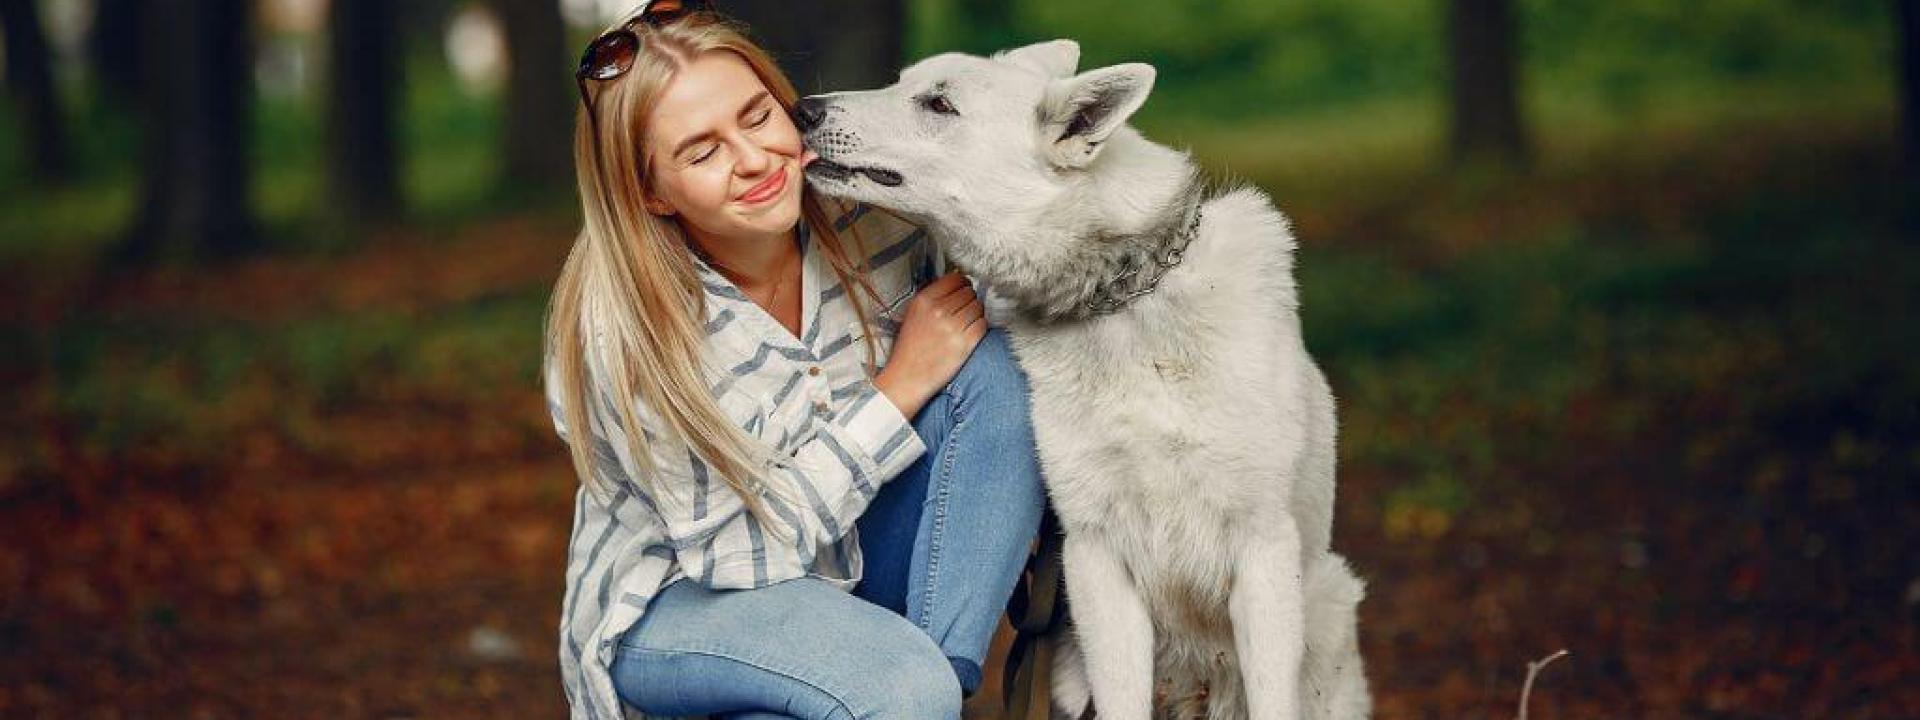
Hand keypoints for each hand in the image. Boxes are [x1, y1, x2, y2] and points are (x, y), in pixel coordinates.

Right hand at [873, 271, 985, 417]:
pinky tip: (969, 334)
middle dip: (969, 300)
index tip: (962, 291)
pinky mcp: (964, 344)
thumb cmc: (910, 346)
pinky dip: (979, 327)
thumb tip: (959, 281)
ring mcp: (953, 327)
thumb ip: (933, 296)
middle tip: (962, 311)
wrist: (906, 377)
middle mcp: (939, 310)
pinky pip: (982, 325)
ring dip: (975, 314)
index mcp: (924, 300)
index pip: (956, 278)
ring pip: (978, 307)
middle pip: (970, 292)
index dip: (963, 284)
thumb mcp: (913, 313)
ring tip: (965, 323)